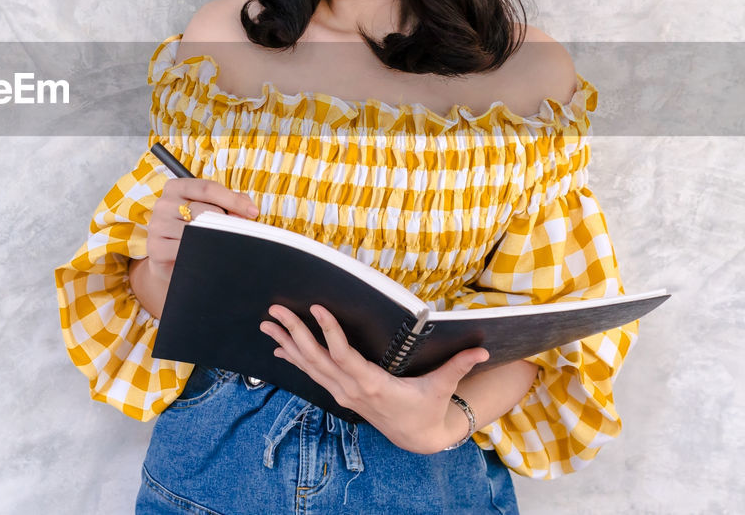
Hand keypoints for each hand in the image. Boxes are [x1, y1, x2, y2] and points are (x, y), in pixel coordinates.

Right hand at [143, 178, 258, 277]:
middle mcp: (164, 203)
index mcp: (176, 187)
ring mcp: (157, 225)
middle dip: (226, 223)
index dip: (233, 200)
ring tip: (222, 245)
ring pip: (196, 231)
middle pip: (204, 210)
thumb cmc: (194, 230)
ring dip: (215, 240)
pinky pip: (186, 249)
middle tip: (238, 233)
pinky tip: (208, 256)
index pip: (207, 188)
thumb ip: (231, 203)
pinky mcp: (156, 247)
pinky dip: (202, 253)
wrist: (170, 260)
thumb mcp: (210, 210)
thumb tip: (248, 208)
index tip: (253, 212)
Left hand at [260, 304, 488, 453]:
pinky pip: (312, 375)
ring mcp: (342, 393)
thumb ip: (458, 366)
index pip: (344, 356)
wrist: (417, 438)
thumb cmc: (428, 408)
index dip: (329, 333)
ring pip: (308, 366)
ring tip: (267, 323)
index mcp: (373, 385)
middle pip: (317, 359)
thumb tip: (481, 349)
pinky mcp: (339, 394)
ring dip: (287, 343)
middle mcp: (351, 390)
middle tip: (276, 311)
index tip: (316, 309)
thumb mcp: (442, 387)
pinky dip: (295, 359)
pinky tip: (279, 347)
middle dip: (295, 333)